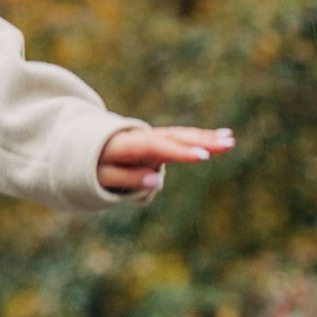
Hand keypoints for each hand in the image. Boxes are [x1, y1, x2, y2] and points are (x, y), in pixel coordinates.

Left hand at [98, 124, 235, 193]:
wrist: (86, 144)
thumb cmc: (92, 164)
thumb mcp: (99, 175)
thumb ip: (124, 178)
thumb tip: (156, 181)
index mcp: (126, 144)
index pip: (155, 146)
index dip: (178, 152)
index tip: (202, 157)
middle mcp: (142, 136)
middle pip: (172, 137)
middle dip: (199, 141)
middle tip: (226, 144)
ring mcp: (152, 137)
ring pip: (180, 135)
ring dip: (205, 137)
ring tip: (230, 139)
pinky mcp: (159, 141)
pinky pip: (181, 138)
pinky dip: (200, 138)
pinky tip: (224, 137)